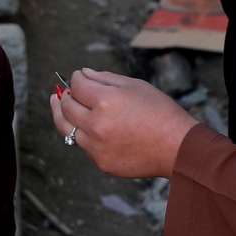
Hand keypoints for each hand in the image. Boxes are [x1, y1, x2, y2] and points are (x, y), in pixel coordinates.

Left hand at [48, 67, 198, 179]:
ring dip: (63, 115)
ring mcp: (96, 146)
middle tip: (65, 92)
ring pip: (67, 129)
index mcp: (105, 101)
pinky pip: (84, 145)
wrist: (178, 148)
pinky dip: (83, 134)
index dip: (76, 78)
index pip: (77, 86)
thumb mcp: (135, 86)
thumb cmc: (161, 113)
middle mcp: (96, 125)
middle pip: (67, 107)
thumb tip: (83, 74)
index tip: (78, 76)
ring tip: (58, 105)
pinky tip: (88, 126)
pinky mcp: (101, 162)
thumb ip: (105, 79)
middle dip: (65, 96)